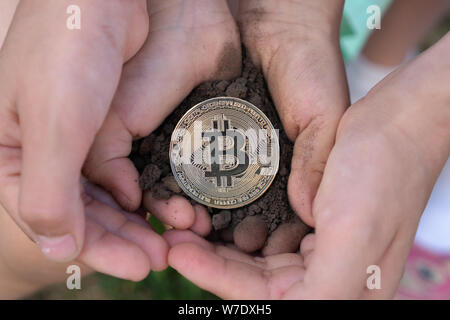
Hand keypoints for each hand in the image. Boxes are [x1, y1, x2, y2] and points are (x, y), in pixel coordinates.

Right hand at [0, 0, 208, 279]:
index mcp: (11, 154)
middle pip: (81, 213)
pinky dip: (140, 191)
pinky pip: (120, 172)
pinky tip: (161, 206)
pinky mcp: (104, 127)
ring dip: (135, 222)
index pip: (52, 219)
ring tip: (167, 241)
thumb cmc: (64, 51)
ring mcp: (74, 140)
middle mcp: (41, 152)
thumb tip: (57, 251)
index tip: (135, 269)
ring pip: (104, 197)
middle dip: (121, 239)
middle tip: (158, 259)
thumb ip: (48, 192)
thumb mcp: (51, 125)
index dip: (94, 249)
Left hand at [164, 33, 449, 298]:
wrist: (402, 121)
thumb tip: (286, 311)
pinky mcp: (312, 224)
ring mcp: (320, 249)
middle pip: (257, 283)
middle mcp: (330, 274)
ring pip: (256, 262)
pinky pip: (265, 237)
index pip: (268, 300)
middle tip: (171, 241)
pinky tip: (211, 218)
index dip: (220, 281)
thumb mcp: (357, 231)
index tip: (179, 255)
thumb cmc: (384, 169)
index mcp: (344, 287)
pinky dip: (236, 230)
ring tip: (182, 229)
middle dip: (211, 264)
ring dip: (218, 248)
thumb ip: (329, 289)